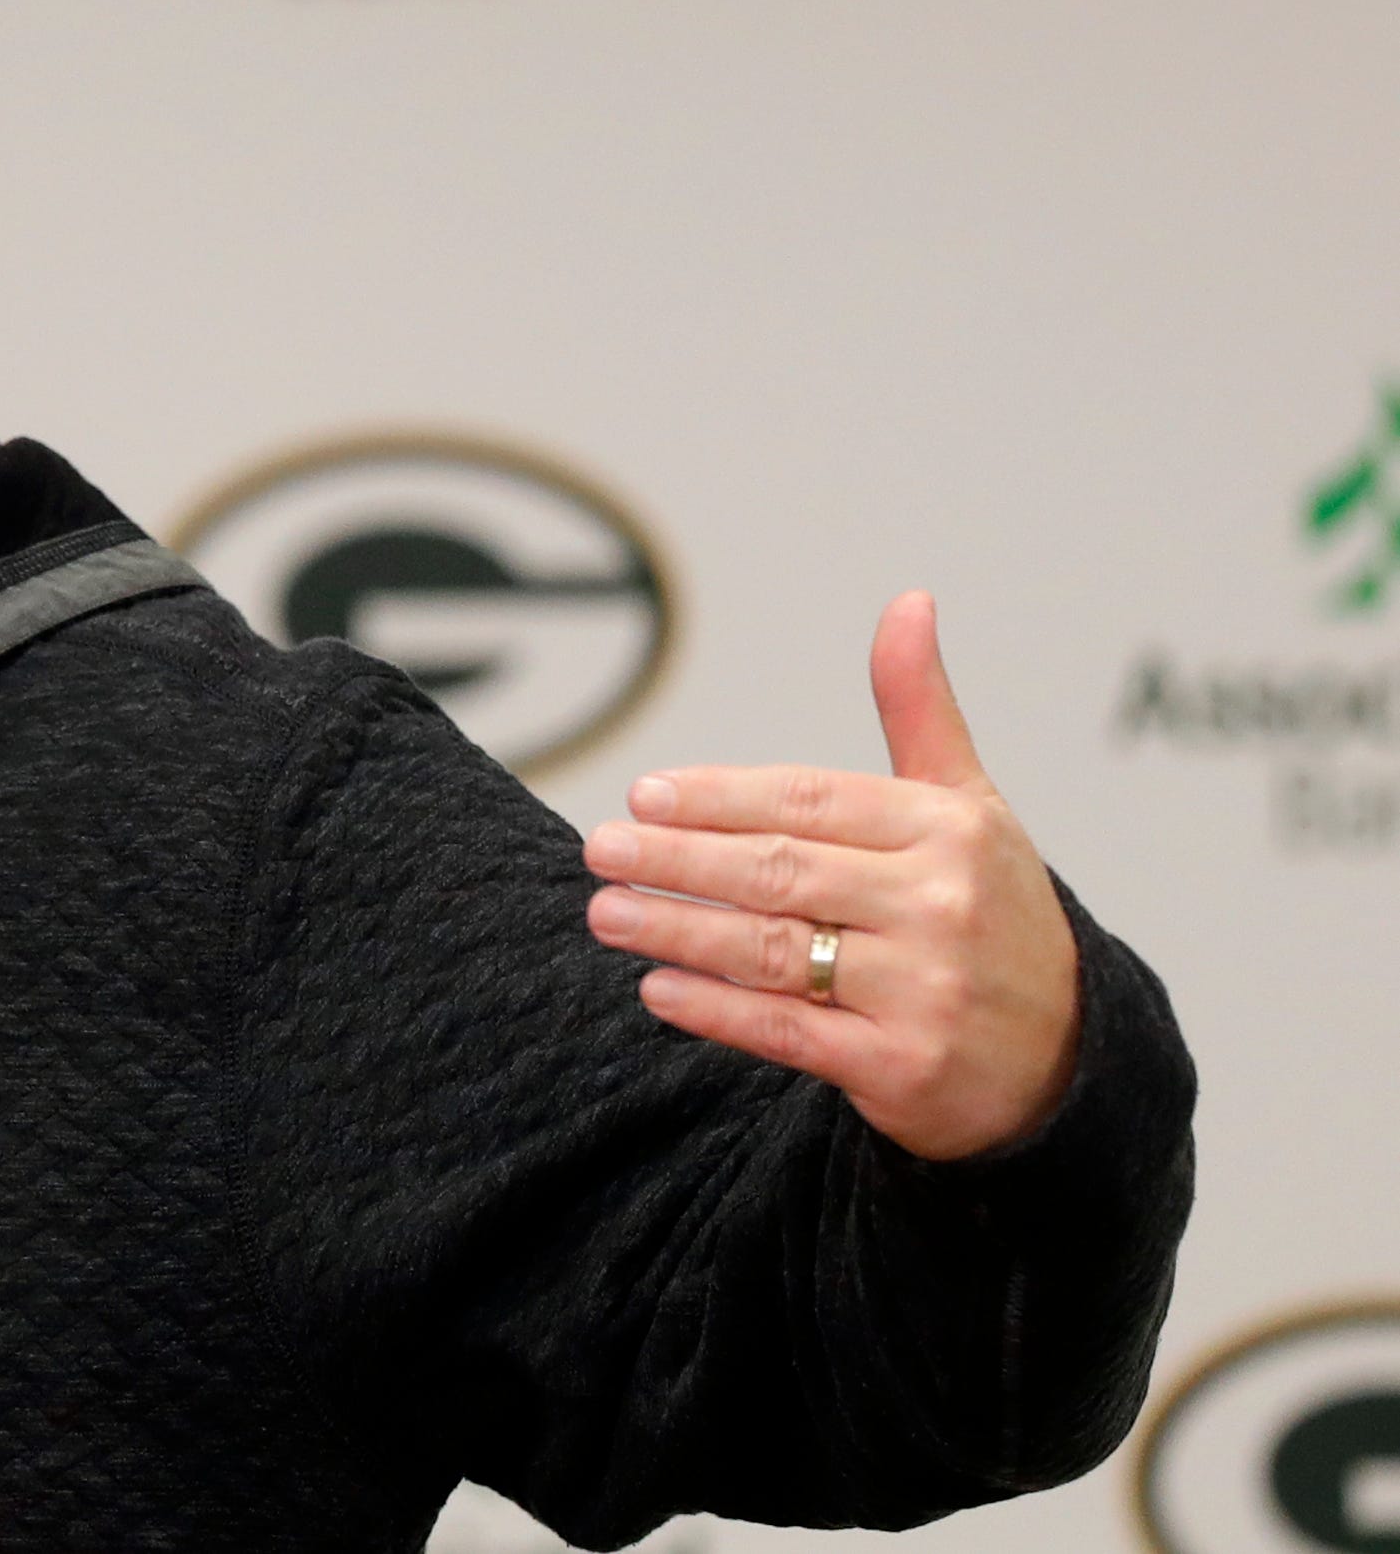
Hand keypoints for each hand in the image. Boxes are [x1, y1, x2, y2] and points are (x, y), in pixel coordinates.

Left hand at [578, 591, 1080, 1160]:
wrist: (1069, 1055)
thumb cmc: (994, 911)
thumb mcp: (970, 805)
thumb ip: (920, 710)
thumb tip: (908, 601)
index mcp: (946, 832)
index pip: (810, 801)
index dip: (719, 796)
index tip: (641, 794)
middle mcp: (939, 906)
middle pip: (779, 871)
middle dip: (678, 859)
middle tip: (599, 850)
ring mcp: (924, 989)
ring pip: (772, 948)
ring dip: (676, 930)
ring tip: (606, 913)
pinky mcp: (903, 1066)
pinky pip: (789, 1030)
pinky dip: (716, 1011)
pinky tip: (658, 990)